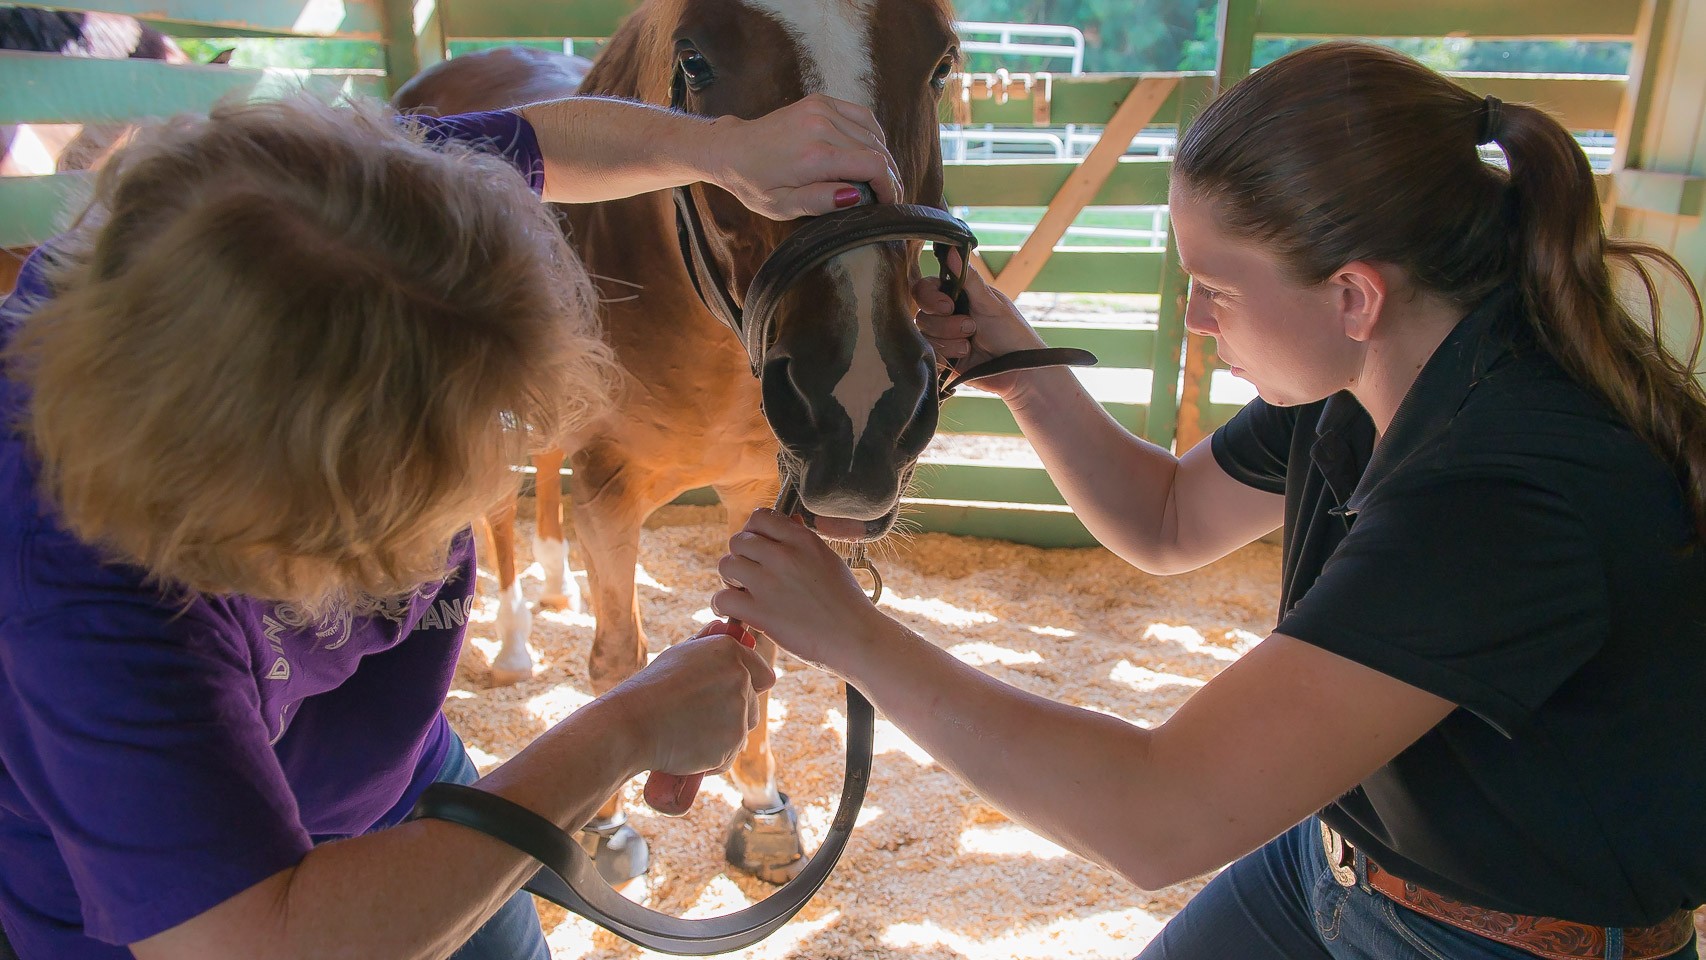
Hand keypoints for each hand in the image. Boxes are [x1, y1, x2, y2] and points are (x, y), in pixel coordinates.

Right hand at [603, 626, 774, 775]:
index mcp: (729, 652)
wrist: (631, 724)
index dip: (748, 684)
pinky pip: (728, 754)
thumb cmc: (649, 689)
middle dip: (733, 712)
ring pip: (741, 730)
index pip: (763, 673)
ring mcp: (739, 713)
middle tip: (696, 715)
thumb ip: (706, 643)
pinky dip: (711, 756)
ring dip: (722, 735)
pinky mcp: (731, 744)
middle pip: (752, 703)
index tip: (729, 693)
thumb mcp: (677, 655)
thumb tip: (722, 626)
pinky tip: (686, 746)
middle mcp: (740, 679)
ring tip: (687, 730)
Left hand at [705, 93, 902, 218]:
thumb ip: (820, 202)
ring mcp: (821, 109)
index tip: (890, 203)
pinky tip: (871, 151)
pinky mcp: (820, 101)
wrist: (731, 149)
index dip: (889, 187)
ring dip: (883, 156)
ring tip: (882, 178)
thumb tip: (856, 196)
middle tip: (890, 196)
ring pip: (872, 133)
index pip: (872, 166)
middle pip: (876, 150)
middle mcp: (821, 126)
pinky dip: (872, 135)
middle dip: (889, 175)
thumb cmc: (754, 182)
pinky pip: (861, 116)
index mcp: (814, 156)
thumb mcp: (782, 206)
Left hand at [713, 509, 891, 677]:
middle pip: (738, 540)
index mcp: (802, 540)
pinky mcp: (761, 613)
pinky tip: (736, 611)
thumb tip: (788, 521)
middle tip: (750, 575)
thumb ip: (803, 539)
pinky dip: (722, 605)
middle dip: (740, 557)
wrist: (855, 637)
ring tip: (743, 592)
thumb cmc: (846, 601)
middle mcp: (784, 556)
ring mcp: (770, 584)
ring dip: (730, 579)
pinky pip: (722, 598)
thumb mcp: (828, 559)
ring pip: (726, 565)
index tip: (758, 548)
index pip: (759, 517)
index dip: (753, 532)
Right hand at [913, 249, 1047, 399]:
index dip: (929, 297)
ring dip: (949, 340)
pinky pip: (929, 355)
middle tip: (971, 328)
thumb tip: (951, 249)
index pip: (925, 289)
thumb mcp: (990, 303)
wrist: (1019, 371)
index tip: (948, 306)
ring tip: (971, 345)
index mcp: (957, 297)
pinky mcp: (943, 360)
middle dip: (946, 324)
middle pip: (921, 314)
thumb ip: (968, 279)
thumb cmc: (1011, 332)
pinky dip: (947, 355)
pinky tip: (965, 356)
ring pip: (924, 336)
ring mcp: (943, 338)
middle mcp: (946, 316)